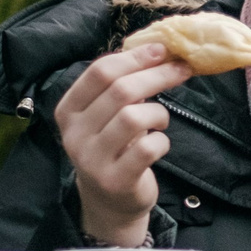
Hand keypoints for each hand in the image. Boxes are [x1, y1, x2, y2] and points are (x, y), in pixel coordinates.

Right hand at [54, 42, 191, 246]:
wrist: (109, 201)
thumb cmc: (114, 147)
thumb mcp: (107, 116)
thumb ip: (121, 87)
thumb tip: (159, 50)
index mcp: (68, 110)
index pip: (99, 72)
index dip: (134, 57)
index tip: (162, 50)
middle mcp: (74, 133)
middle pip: (120, 90)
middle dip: (157, 75)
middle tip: (182, 69)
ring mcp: (92, 159)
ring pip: (133, 117)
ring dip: (159, 113)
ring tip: (161, 119)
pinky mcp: (115, 180)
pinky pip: (147, 149)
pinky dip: (162, 141)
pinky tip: (159, 144)